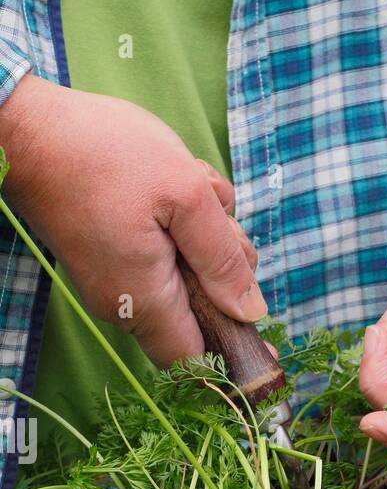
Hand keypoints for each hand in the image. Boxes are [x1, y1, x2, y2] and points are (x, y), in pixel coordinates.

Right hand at [0, 74, 264, 365]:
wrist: (27, 127)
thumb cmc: (103, 153)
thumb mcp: (185, 194)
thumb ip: (223, 257)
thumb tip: (250, 311)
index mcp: (146, 301)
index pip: (198, 361)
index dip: (234, 350)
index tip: (257, 317)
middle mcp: (126, 306)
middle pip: (198, 316)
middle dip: (223, 271)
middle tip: (219, 219)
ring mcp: (113, 284)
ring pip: (184, 282)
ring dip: (204, 238)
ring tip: (191, 188)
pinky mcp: (108, 260)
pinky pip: (160, 259)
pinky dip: (178, 227)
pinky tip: (171, 186)